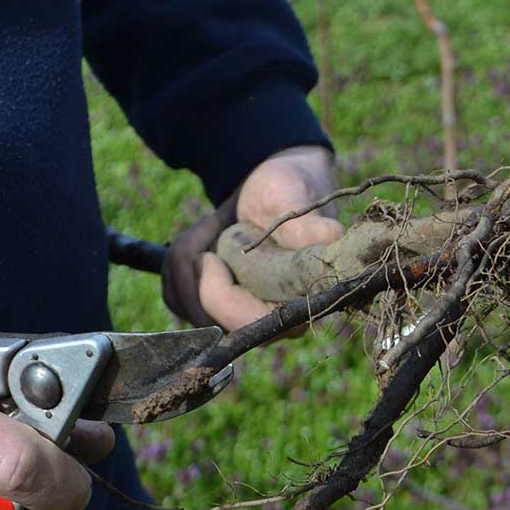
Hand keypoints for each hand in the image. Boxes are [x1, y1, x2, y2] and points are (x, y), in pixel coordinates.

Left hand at [162, 145, 343, 330]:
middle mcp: (273, 320)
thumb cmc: (289, 189)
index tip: (208, 256)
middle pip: (208, 319)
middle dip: (194, 272)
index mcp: (301, 302)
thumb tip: (333, 238)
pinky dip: (179, 262)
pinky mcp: (218, 307)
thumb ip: (306, 225)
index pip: (245, 323)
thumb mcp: (294, 199)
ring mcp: (243, 315)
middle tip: (211, 226)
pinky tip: (205, 238)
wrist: (274, 186)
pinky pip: (177, 296)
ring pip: (186, 305)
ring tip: (212, 225)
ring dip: (186, 259)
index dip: (217, 294)